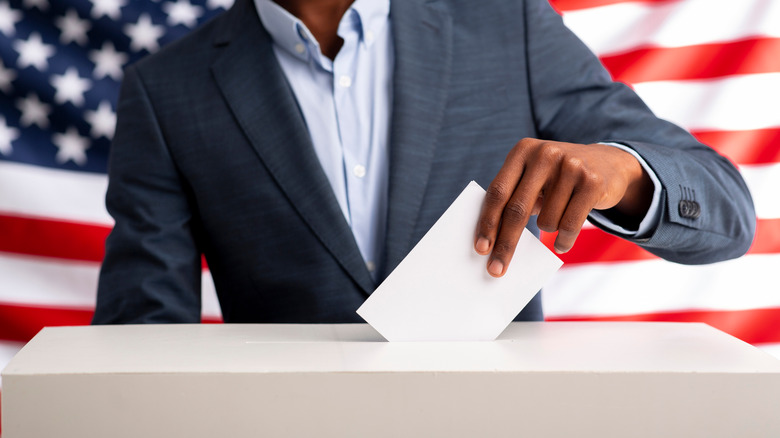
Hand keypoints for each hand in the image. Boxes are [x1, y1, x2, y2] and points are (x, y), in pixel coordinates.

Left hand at [474, 138, 652, 276]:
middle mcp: (545, 154)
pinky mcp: (592, 182)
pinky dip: (564, 241)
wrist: (609, 164)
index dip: (487, 222)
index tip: (480, 249)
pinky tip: (562, 244)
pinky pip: (569, 226)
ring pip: (546, 221)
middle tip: (496, 270)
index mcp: (522, 151)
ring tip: (558, 216)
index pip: (498, 192)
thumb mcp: (534, 178)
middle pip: (517, 209)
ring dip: (548, 230)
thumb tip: (492, 242)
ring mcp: (570, 166)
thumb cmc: (557, 179)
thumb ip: (514, 198)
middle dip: (505, 244)